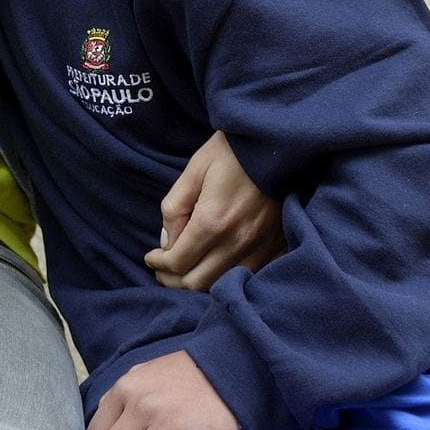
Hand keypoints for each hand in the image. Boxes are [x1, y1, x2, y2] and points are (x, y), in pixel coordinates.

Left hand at [145, 133, 279, 289]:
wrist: (279, 145)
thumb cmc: (232, 152)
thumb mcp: (194, 170)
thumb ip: (175, 208)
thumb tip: (167, 241)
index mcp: (212, 222)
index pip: (178, 262)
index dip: (159, 264)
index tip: (150, 258)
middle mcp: (236, 242)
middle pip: (197, 282)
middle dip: (172, 280)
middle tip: (162, 270)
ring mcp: (258, 248)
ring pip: (221, 285)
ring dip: (197, 283)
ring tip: (183, 272)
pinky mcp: (274, 248)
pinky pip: (245, 277)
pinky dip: (224, 279)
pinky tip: (214, 268)